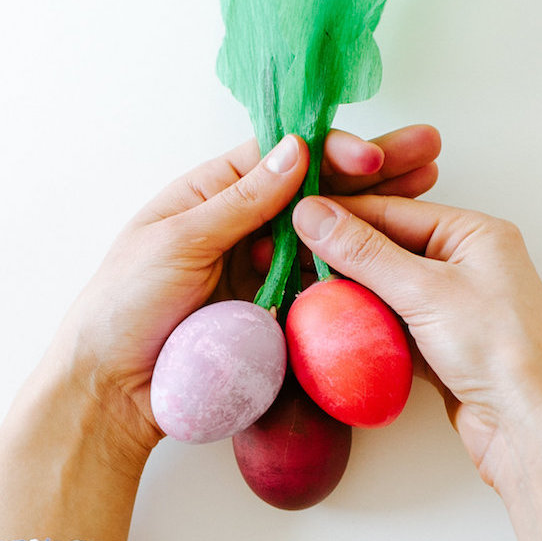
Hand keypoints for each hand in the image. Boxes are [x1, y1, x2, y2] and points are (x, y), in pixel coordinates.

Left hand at [0, 126, 440, 540]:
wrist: (112, 391)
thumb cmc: (123, 306)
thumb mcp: (177, 240)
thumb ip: (241, 200)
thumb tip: (297, 149)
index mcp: (212, 193)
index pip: (283, 156)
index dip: (331, 150)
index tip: (371, 157)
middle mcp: (245, 224)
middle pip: (318, 189)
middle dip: (374, 168)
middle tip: (427, 151)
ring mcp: (265, 268)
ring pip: (330, 233)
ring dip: (380, 211)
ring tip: (429, 190)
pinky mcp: (278, 311)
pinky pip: (325, 284)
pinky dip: (361, 267)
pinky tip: (399, 250)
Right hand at [291, 194, 541, 487]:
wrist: (533, 431)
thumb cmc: (498, 350)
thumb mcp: (425, 290)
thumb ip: (364, 251)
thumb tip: (312, 212)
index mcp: (475, 233)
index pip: (393, 211)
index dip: (339, 215)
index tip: (289, 219)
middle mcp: (468, 262)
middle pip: (388, 248)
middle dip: (339, 256)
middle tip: (284, 258)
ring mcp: (457, 306)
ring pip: (387, 288)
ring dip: (348, 294)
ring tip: (299, 292)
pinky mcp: (445, 345)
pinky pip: (394, 324)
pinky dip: (365, 326)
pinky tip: (330, 329)